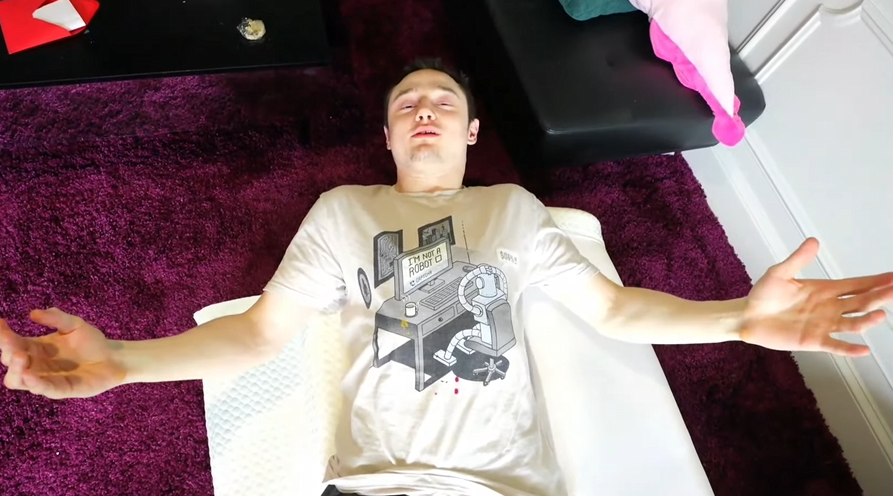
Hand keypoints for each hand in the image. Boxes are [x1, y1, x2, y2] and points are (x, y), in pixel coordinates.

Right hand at [0, 308, 124, 398]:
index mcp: (35, 348)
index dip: (3, 335)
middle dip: (7, 351)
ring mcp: (45, 378)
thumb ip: (56, 318)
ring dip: (15, 370)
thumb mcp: (74, 325)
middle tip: (11, 341)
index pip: (12, 343)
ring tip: (20, 357)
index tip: (1, 323)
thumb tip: (33, 313)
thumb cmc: (91, 342)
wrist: (113, 358)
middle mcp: (35, 364)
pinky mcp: (60, 390)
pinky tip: (30, 375)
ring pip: (17, 380)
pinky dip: (34, 383)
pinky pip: (43, 389)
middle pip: (11, 362)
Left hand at [741, 238, 892, 356]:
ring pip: (852, 324)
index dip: (876, 281)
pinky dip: (850, 349)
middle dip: (880, 296)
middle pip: (861, 302)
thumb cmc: (763, 295)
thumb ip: (797, 260)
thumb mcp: (779, 273)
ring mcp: (824, 325)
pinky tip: (864, 349)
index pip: (857, 285)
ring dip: (867, 320)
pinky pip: (836, 346)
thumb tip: (813, 241)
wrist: (747, 317)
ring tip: (881, 314)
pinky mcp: (814, 341)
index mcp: (825, 290)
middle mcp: (830, 308)